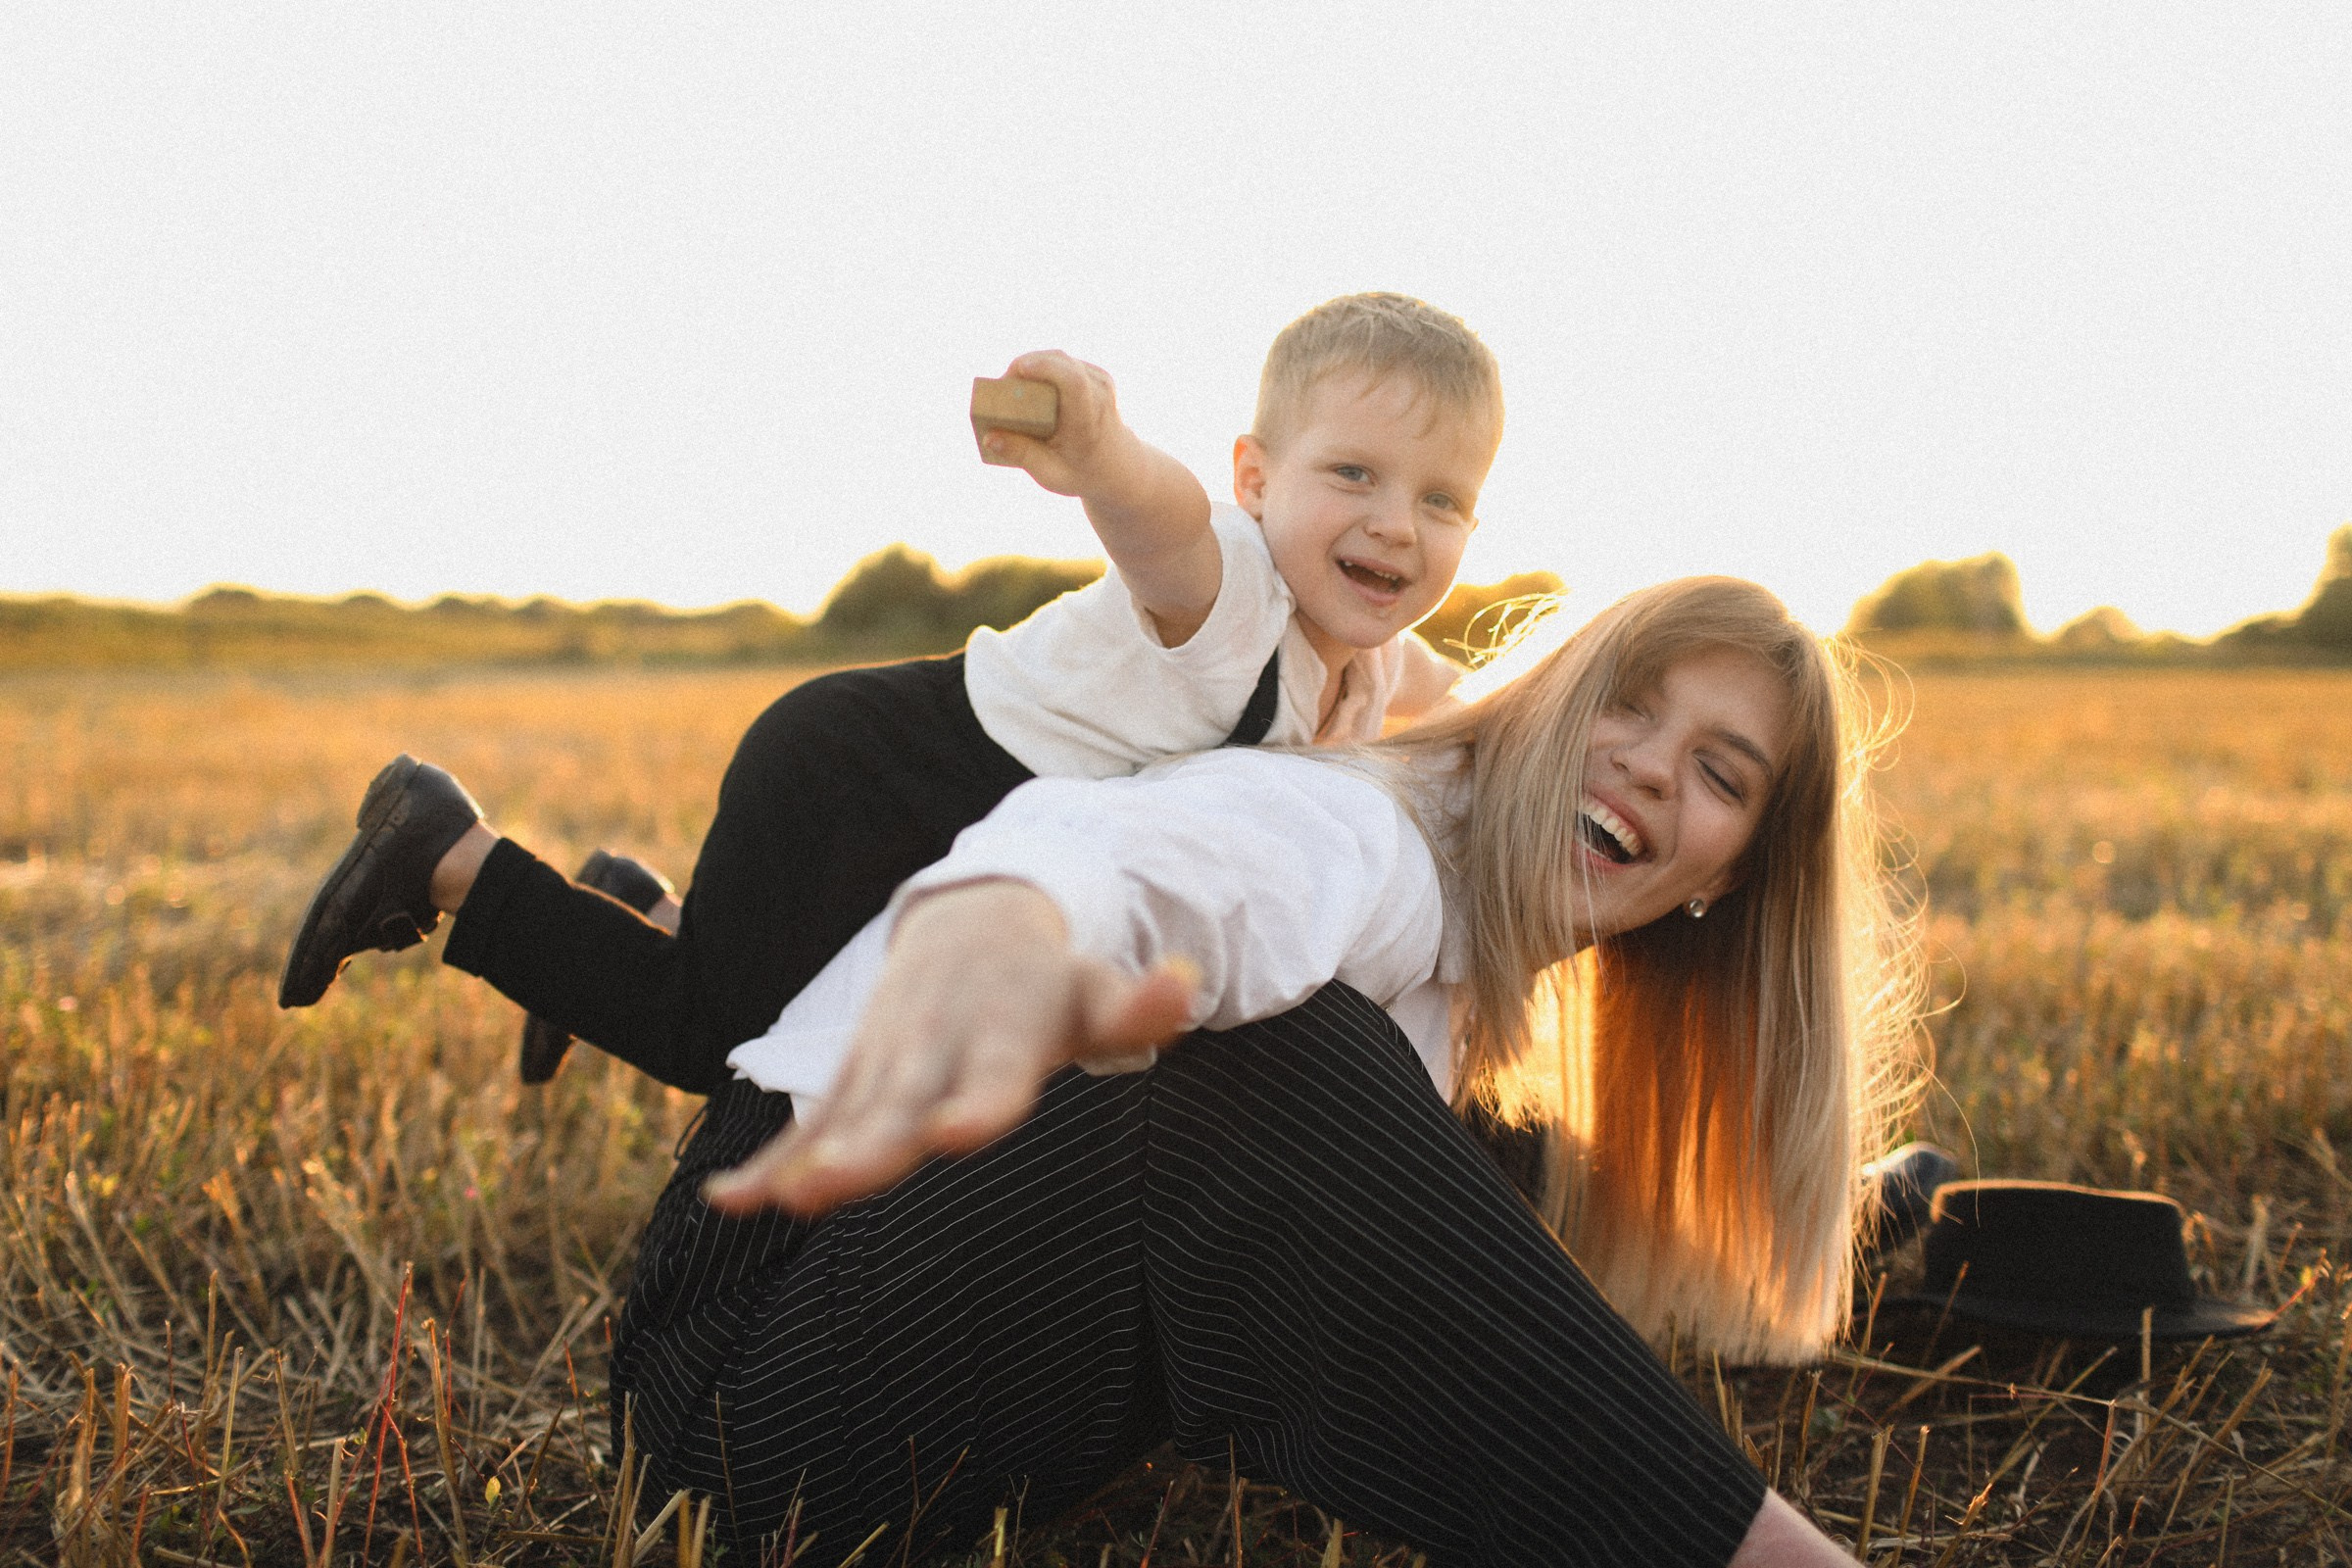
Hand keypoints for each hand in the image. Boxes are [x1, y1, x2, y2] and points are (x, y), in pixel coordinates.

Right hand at [702, 881, 1198, 1216]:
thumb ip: (1140, 1005)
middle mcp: (936, 1046)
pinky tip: (730, 1201)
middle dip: (871, 1147)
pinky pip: (809, 1123)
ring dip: (814, 1157)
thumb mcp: (1098, 987)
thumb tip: (1188, 985)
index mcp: (1003, 1032)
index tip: (957, 1132)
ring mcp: (888, 1061)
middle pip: (903, 1105)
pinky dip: (772, 1160)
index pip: (994, 1077)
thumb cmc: (1050, 981)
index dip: (978, 1104)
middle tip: (836, 1188)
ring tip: (782, 1200)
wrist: (972, 916)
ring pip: (848, 1116)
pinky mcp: (855, 1076)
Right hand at [978, 351, 1147, 503]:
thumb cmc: (1082, 472)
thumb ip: (1021, 455)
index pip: (1072, 381)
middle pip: (1060, 362)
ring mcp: (1101, 379)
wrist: (1120, 466)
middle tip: (998, 389)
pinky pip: (1062, 361)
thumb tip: (988, 438)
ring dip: (1030, 366)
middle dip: (1023, 366)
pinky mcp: (1096, 373)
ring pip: (1058, 357)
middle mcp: (1100, 393)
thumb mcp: (1051, 474)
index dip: (1044, 367)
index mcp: (1089, 419)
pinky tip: (1027, 386)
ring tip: (1009, 388)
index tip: (1017, 370)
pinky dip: (1041, 368)